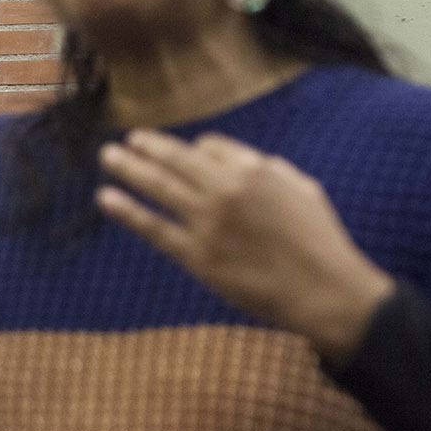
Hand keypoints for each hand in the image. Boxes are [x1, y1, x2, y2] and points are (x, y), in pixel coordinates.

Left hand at [96, 129, 391, 361]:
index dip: (192, 149)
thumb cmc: (319, 240)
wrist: (324, 290)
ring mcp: (208, 223)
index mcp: (252, 169)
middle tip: (128, 139)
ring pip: (159, 186)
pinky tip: (106, 198)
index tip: (183, 155)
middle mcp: (225, 190)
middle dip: (148, 146)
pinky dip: (128, 211)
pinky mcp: (197, 257)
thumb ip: (268, 168)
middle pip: (175, 159)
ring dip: (129, 168)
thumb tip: (241, 158)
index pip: (208, 146)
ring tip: (108, 156)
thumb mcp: (301, 188)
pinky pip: (154, 228)